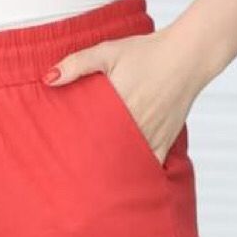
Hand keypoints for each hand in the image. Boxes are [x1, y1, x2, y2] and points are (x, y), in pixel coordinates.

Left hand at [44, 26, 207, 165]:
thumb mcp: (109, 51)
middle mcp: (134, 126)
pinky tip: (124, 181)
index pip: (90, 138)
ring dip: (112, 172)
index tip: (61, 162)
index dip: (75, 152)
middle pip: (106, 156)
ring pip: (126, 164)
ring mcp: (151, 136)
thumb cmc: (147, 52)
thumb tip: (48, 79)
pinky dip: (137, 172)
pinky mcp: (164, 141)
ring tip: (94, 185)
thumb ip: (78, 64)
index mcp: (117, 107)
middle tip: (72, 180)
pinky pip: (149, 165)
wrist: (188, 56)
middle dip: (90, 166)